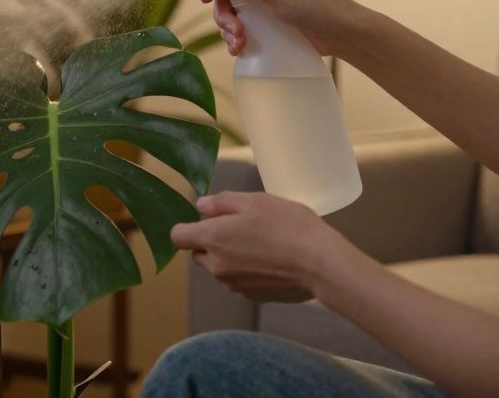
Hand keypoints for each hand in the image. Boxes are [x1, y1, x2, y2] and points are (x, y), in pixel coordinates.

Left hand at [170, 191, 347, 303]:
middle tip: (242, 228)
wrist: (321, 265)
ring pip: (220, 268)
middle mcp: (217, 267)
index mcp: (213, 240)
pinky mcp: (253, 297)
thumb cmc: (288, 226)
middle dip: (212, 242)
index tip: (208, 220)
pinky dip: (248, 272)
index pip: (178, 237)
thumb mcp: (256, 201)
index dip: (188, 227)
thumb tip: (200, 206)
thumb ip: (222, 202)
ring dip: (230, 257)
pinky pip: (240, 281)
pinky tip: (272, 261)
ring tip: (262, 243)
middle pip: (199, 254)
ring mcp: (234, 285)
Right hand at [199, 0, 369, 57]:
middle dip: (224, 10)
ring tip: (239, 42)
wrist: (342, 34)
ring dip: (229, 26)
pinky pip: (242, 23)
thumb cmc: (315, 5)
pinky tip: (239, 48)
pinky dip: (236, 36)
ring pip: (232, 8)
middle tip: (232, 28)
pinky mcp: (268, 19)